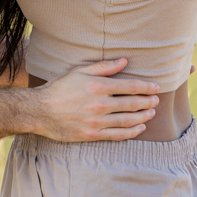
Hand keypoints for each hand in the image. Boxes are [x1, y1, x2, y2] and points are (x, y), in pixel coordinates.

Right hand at [30, 58, 158, 141]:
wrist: (40, 110)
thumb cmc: (59, 88)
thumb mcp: (79, 71)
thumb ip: (103, 67)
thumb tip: (124, 61)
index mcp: (98, 86)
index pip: (130, 86)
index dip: (146, 87)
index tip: (155, 87)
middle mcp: (100, 104)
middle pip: (132, 104)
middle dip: (148, 101)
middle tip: (156, 100)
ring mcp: (97, 121)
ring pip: (128, 120)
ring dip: (143, 117)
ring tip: (151, 113)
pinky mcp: (93, 134)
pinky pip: (118, 135)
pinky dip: (132, 132)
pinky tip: (140, 128)